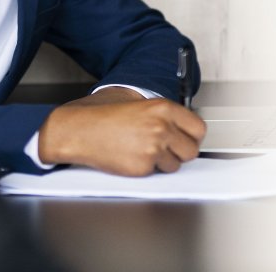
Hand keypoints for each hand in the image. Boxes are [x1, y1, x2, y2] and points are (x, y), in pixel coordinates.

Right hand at [37, 96, 205, 175]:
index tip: (185, 138)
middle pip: (191, 150)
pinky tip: (132, 156)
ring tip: (142, 150)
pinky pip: (157, 173)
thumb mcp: (133, 101)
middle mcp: (162, 127)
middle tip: (164, 148)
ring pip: (176, 165)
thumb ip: (160, 112)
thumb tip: (180, 124)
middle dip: (179, 151)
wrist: (77, 129)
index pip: (198, 128)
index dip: (191, 135)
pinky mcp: (143, 166)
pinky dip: (147, 168)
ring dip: (163, 162)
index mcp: (162, 107)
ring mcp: (153, 148)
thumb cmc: (100, 115)